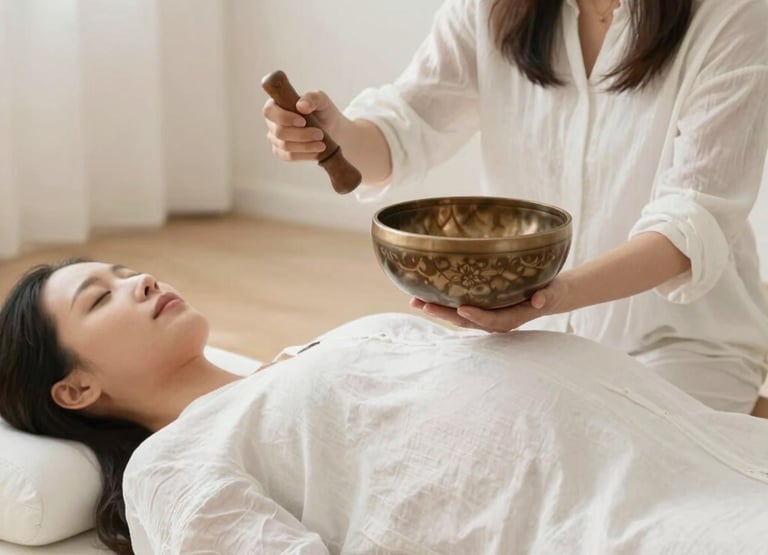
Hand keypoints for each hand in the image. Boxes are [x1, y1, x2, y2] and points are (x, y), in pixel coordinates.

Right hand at [263, 90, 347, 161]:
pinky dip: (304, 155)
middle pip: (279, 132)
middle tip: (319, 134)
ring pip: (284, 146)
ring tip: (322, 144)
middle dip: (301, 135)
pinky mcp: (282, 153)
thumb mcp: (322, 101)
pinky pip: (288, 156)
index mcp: (277, 105)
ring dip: (305, 146)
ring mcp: (276, 139)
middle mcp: (272, 122)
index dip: (283, 117)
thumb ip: (312, 98)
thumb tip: (301, 106)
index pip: (269, 111)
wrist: (333, 130)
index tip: (303, 121)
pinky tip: (316, 152)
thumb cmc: (323, 112)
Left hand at [410, 278, 571, 332]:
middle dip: (445, 314)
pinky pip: (458, 308)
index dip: (478, 317)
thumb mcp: (554, 293)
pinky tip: (423, 295)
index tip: (462, 308)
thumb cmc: (551, 292)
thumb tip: (540, 300)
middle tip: (424, 305)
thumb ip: (548, 296)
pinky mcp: (480, 308)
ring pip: (458, 316)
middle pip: (467, 321)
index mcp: (513, 318)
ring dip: (437, 310)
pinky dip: (441, 303)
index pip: (493, 321)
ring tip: (415, 301)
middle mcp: (496, 320)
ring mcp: (486, 315)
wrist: (548, 295)